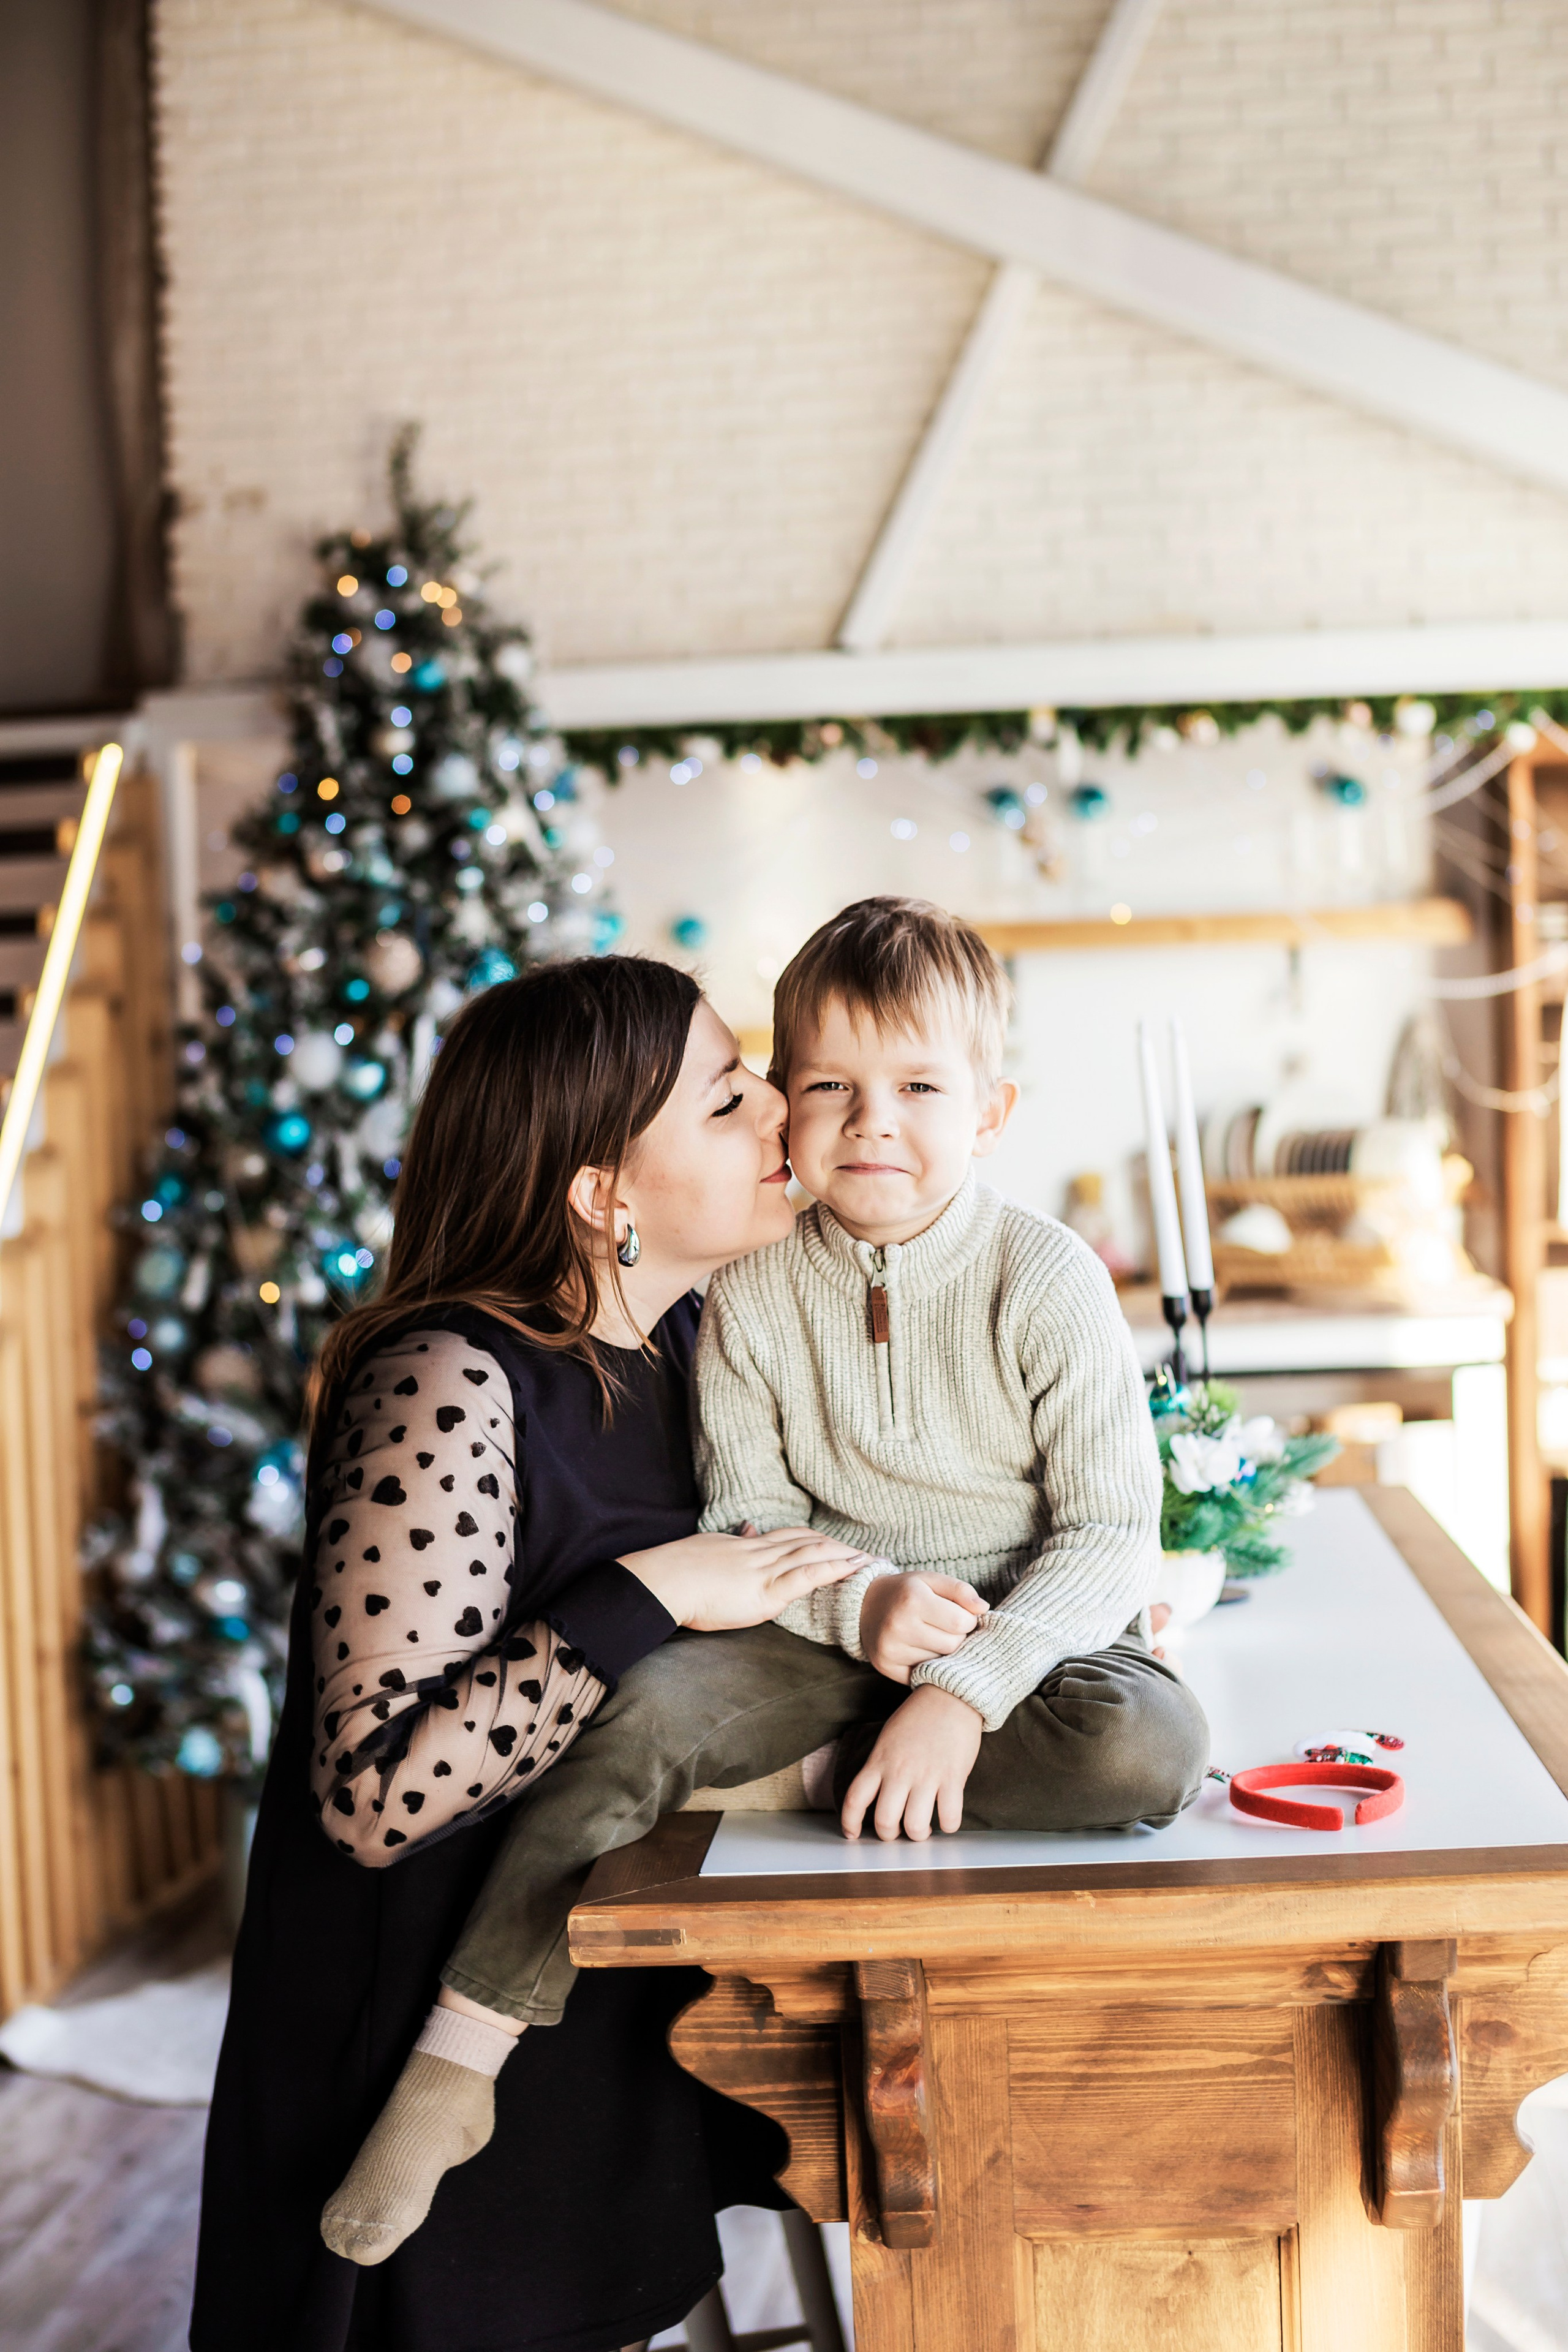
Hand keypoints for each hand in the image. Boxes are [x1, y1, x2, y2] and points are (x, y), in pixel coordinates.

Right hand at [618, 1527, 870, 1630]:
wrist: (663, 1582)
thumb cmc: (676, 1572)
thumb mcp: (709, 1548)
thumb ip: (734, 1542)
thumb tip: (748, 1528)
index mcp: (746, 1546)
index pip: (789, 1537)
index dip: (815, 1539)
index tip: (835, 1543)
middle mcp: (761, 1553)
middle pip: (808, 1541)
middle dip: (837, 1546)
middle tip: (863, 1552)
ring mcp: (765, 1571)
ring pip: (813, 1554)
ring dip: (844, 1556)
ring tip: (868, 1560)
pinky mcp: (766, 1592)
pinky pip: (807, 1576)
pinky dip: (834, 1570)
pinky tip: (852, 1570)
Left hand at [841, 1685, 983, 1842]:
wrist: (951, 1695)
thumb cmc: (919, 1717)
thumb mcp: (888, 1738)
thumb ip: (880, 1766)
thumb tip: (877, 1796)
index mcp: (880, 1761)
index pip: (854, 1799)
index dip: (849, 1823)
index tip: (852, 1834)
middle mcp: (900, 1771)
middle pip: (885, 1821)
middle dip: (890, 1835)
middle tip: (897, 1832)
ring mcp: (927, 1775)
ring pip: (915, 1826)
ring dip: (918, 1835)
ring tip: (923, 1829)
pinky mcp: (952, 1777)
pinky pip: (949, 1817)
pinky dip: (949, 1826)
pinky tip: (947, 1821)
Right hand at [859, 1573, 987, 1682]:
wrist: (863, 1605)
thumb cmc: (905, 1591)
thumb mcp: (931, 1580)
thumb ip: (961, 1590)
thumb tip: (983, 1609)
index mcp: (913, 1600)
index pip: (961, 1623)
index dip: (967, 1620)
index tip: (958, 1614)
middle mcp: (899, 1626)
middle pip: (952, 1646)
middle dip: (956, 1637)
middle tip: (944, 1626)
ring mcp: (891, 1650)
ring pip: (940, 1662)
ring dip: (942, 1652)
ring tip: (930, 1636)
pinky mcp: (886, 1667)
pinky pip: (923, 1675)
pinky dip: (927, 1665)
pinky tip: (919, 1650)